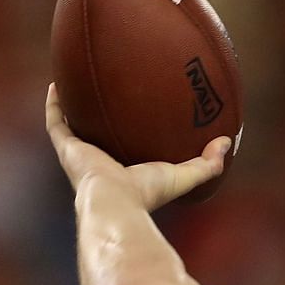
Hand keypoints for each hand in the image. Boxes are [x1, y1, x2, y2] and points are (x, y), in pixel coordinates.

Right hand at [45, 84, 229, 210]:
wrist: (116, 202)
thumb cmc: (148, 194)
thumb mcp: (184, 175)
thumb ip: (208, 163)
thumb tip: (228, 142)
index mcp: (121, 171)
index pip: (123, 150)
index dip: (127, 133)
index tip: (134, 115)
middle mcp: (98, 162)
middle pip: (97, 135)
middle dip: (99, 116)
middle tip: (105, 93)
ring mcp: (79, 155)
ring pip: (72, 126)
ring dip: (73, 106)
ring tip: (75, 83)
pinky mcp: (66, 148)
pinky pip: (56, 121)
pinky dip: (55, 104)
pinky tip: (58, 83)